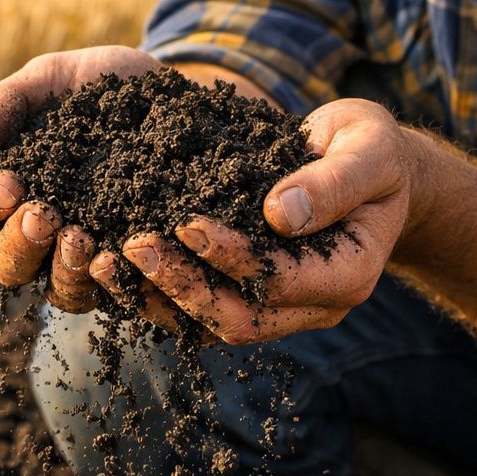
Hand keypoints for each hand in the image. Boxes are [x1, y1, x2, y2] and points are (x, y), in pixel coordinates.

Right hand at [0, 46, 162, 311]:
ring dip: (64, 270)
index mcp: (8, 191)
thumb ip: (7, 102)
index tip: (9, 184)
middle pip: (8, 265)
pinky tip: (124, 255)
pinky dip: (116, 281)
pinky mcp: (132, 264)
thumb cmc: (95, 84)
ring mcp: (86, 254)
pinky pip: (117, 292)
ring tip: (81, 239)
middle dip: (20, 244)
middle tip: (42, 215)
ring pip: (59, 291)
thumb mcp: (50, 78)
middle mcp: (40, 233)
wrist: (167, 92)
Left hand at [109, 99, 420, 343]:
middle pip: (238, 319)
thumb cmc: (371, 150)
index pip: (280, 279)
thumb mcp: (370, 150)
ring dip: (156, 299)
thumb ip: (334, 181)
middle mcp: (313, 306)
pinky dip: (155, 293)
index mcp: (349, 275)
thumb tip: (281, 213)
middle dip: (181, 286)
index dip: (231, 257)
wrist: (367, 166)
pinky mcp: (248, 297)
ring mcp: (279, 310)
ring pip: (208, 325)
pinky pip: (196, 310)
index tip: (186, 221)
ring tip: (105, 264)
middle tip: (132, 246)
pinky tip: (113, 267)